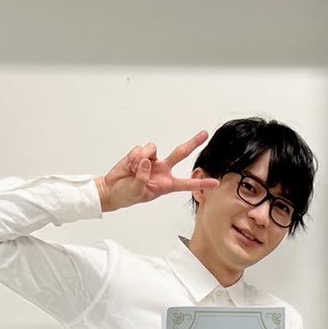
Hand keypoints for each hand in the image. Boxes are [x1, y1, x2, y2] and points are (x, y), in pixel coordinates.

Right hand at [95, 132, 218, 212]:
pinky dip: (134, 157)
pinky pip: (141, 149)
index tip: (215, 183)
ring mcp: (152, 161)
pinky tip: (129, 166)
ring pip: (153, 149)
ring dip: (141, 158)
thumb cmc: (126, 195)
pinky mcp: (141, 153)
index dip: (201, 183)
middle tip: (205, 133)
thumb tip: (146, 162)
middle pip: (180, 153)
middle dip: (193, 143)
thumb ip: (143, 179)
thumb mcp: (137, 193)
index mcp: (166, 184)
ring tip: (133, 170)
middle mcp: (162, 170)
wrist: (112, 188)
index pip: (186, 183)